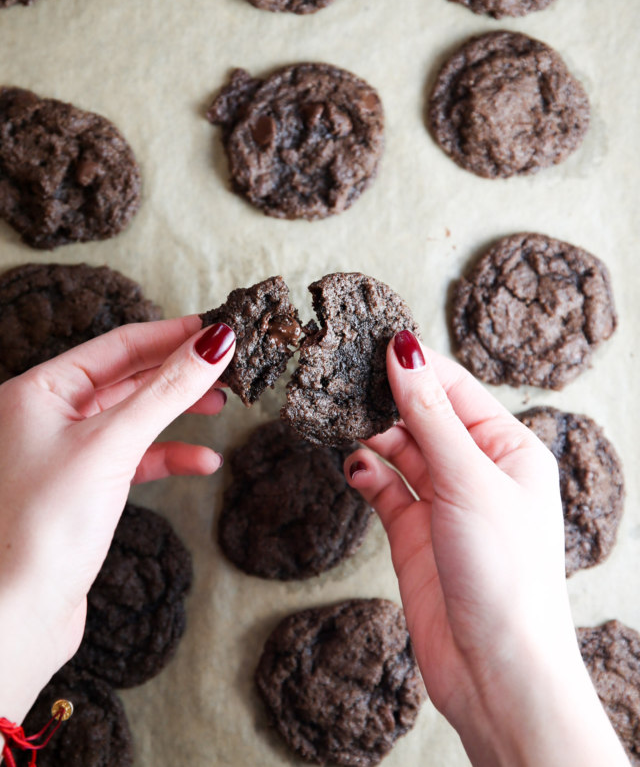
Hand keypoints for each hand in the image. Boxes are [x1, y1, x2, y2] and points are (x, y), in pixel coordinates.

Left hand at [0, 317, 234, 724]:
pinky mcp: (83, 490)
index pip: (118, 345)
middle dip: (179, 374)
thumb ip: (167, 390)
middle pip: (128, 378)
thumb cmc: (44, 525)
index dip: (172, 335)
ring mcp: (65, 453)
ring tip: (221, 407)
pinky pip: (134, 458)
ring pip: (134, 418)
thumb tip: (216, 342)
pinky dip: (169, 456)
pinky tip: (202, 461)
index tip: (218, 329)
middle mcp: (47, 416)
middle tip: (228, 366)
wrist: (17, 614)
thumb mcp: (113, 443)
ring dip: (178, 414)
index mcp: (39, 391)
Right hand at [346, 331, 628, 766]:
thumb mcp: (467, 479)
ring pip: (400, 449)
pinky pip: (385, 488)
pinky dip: (367, 474)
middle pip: (425, 415)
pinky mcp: (415, 533)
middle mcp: (477, 470)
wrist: (494, 669)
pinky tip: (354, 469)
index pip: (456, 388)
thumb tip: (403, 349)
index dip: (416, 365)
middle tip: (343, 383)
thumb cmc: (504, 572)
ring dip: (373, 436)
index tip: (372, 342)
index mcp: (509, 448)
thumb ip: (429, 414)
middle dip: (387, 400)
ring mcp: (444, 502)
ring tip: (343, 424)